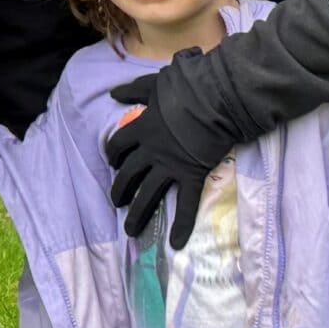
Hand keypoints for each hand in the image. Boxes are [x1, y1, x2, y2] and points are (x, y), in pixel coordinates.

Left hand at [104, 66, 232, 247]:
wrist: (216, 98)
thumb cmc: (186, 87)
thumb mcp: (153, 84)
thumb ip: (133, 91)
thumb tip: (113, 93)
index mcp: (142, 128)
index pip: (118, 145)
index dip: (113, 154)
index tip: (113, 162)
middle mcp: (151, 150)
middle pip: (127, 174)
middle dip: (119, 190)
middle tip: (116, 202)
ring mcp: (170, 165)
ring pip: (148, 194)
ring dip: (138, 213)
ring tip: (131, 230)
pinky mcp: (192, 175)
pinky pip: (186, 205)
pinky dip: (182, 225)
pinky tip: (175, 243)